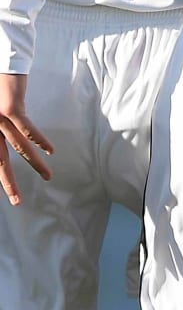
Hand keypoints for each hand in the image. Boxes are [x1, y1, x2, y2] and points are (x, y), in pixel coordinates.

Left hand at [0, 73, 53, 204]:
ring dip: (35, 163)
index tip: (6, 193)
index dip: (0, 177)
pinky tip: (50, 150)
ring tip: (47, 175)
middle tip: (17, 201)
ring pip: (19, 148)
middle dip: (9, 183)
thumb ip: (1, 125)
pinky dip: (40, 140)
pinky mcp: (12, 108)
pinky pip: (28, 129)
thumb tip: (10, 139)